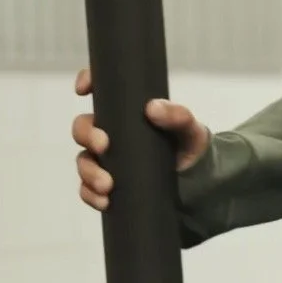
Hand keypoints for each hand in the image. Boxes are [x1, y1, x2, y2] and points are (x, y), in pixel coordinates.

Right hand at [72, 67, 209, 211]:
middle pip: (83, 127)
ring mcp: (107, 160)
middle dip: (86, 135)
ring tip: (107, 185)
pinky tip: (104, 200)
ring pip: (83, 161)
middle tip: (104, 146)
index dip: (87, 82)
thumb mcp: (189, 129)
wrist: (198, 182)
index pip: (101, 91)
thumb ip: (177, 115)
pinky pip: (88, 189)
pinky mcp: (107, 185)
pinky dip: (91, 194)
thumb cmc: (190, 146)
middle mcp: (111, 133)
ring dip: (89, 172)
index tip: (83, 89)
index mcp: (127, 112)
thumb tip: (152, 108)